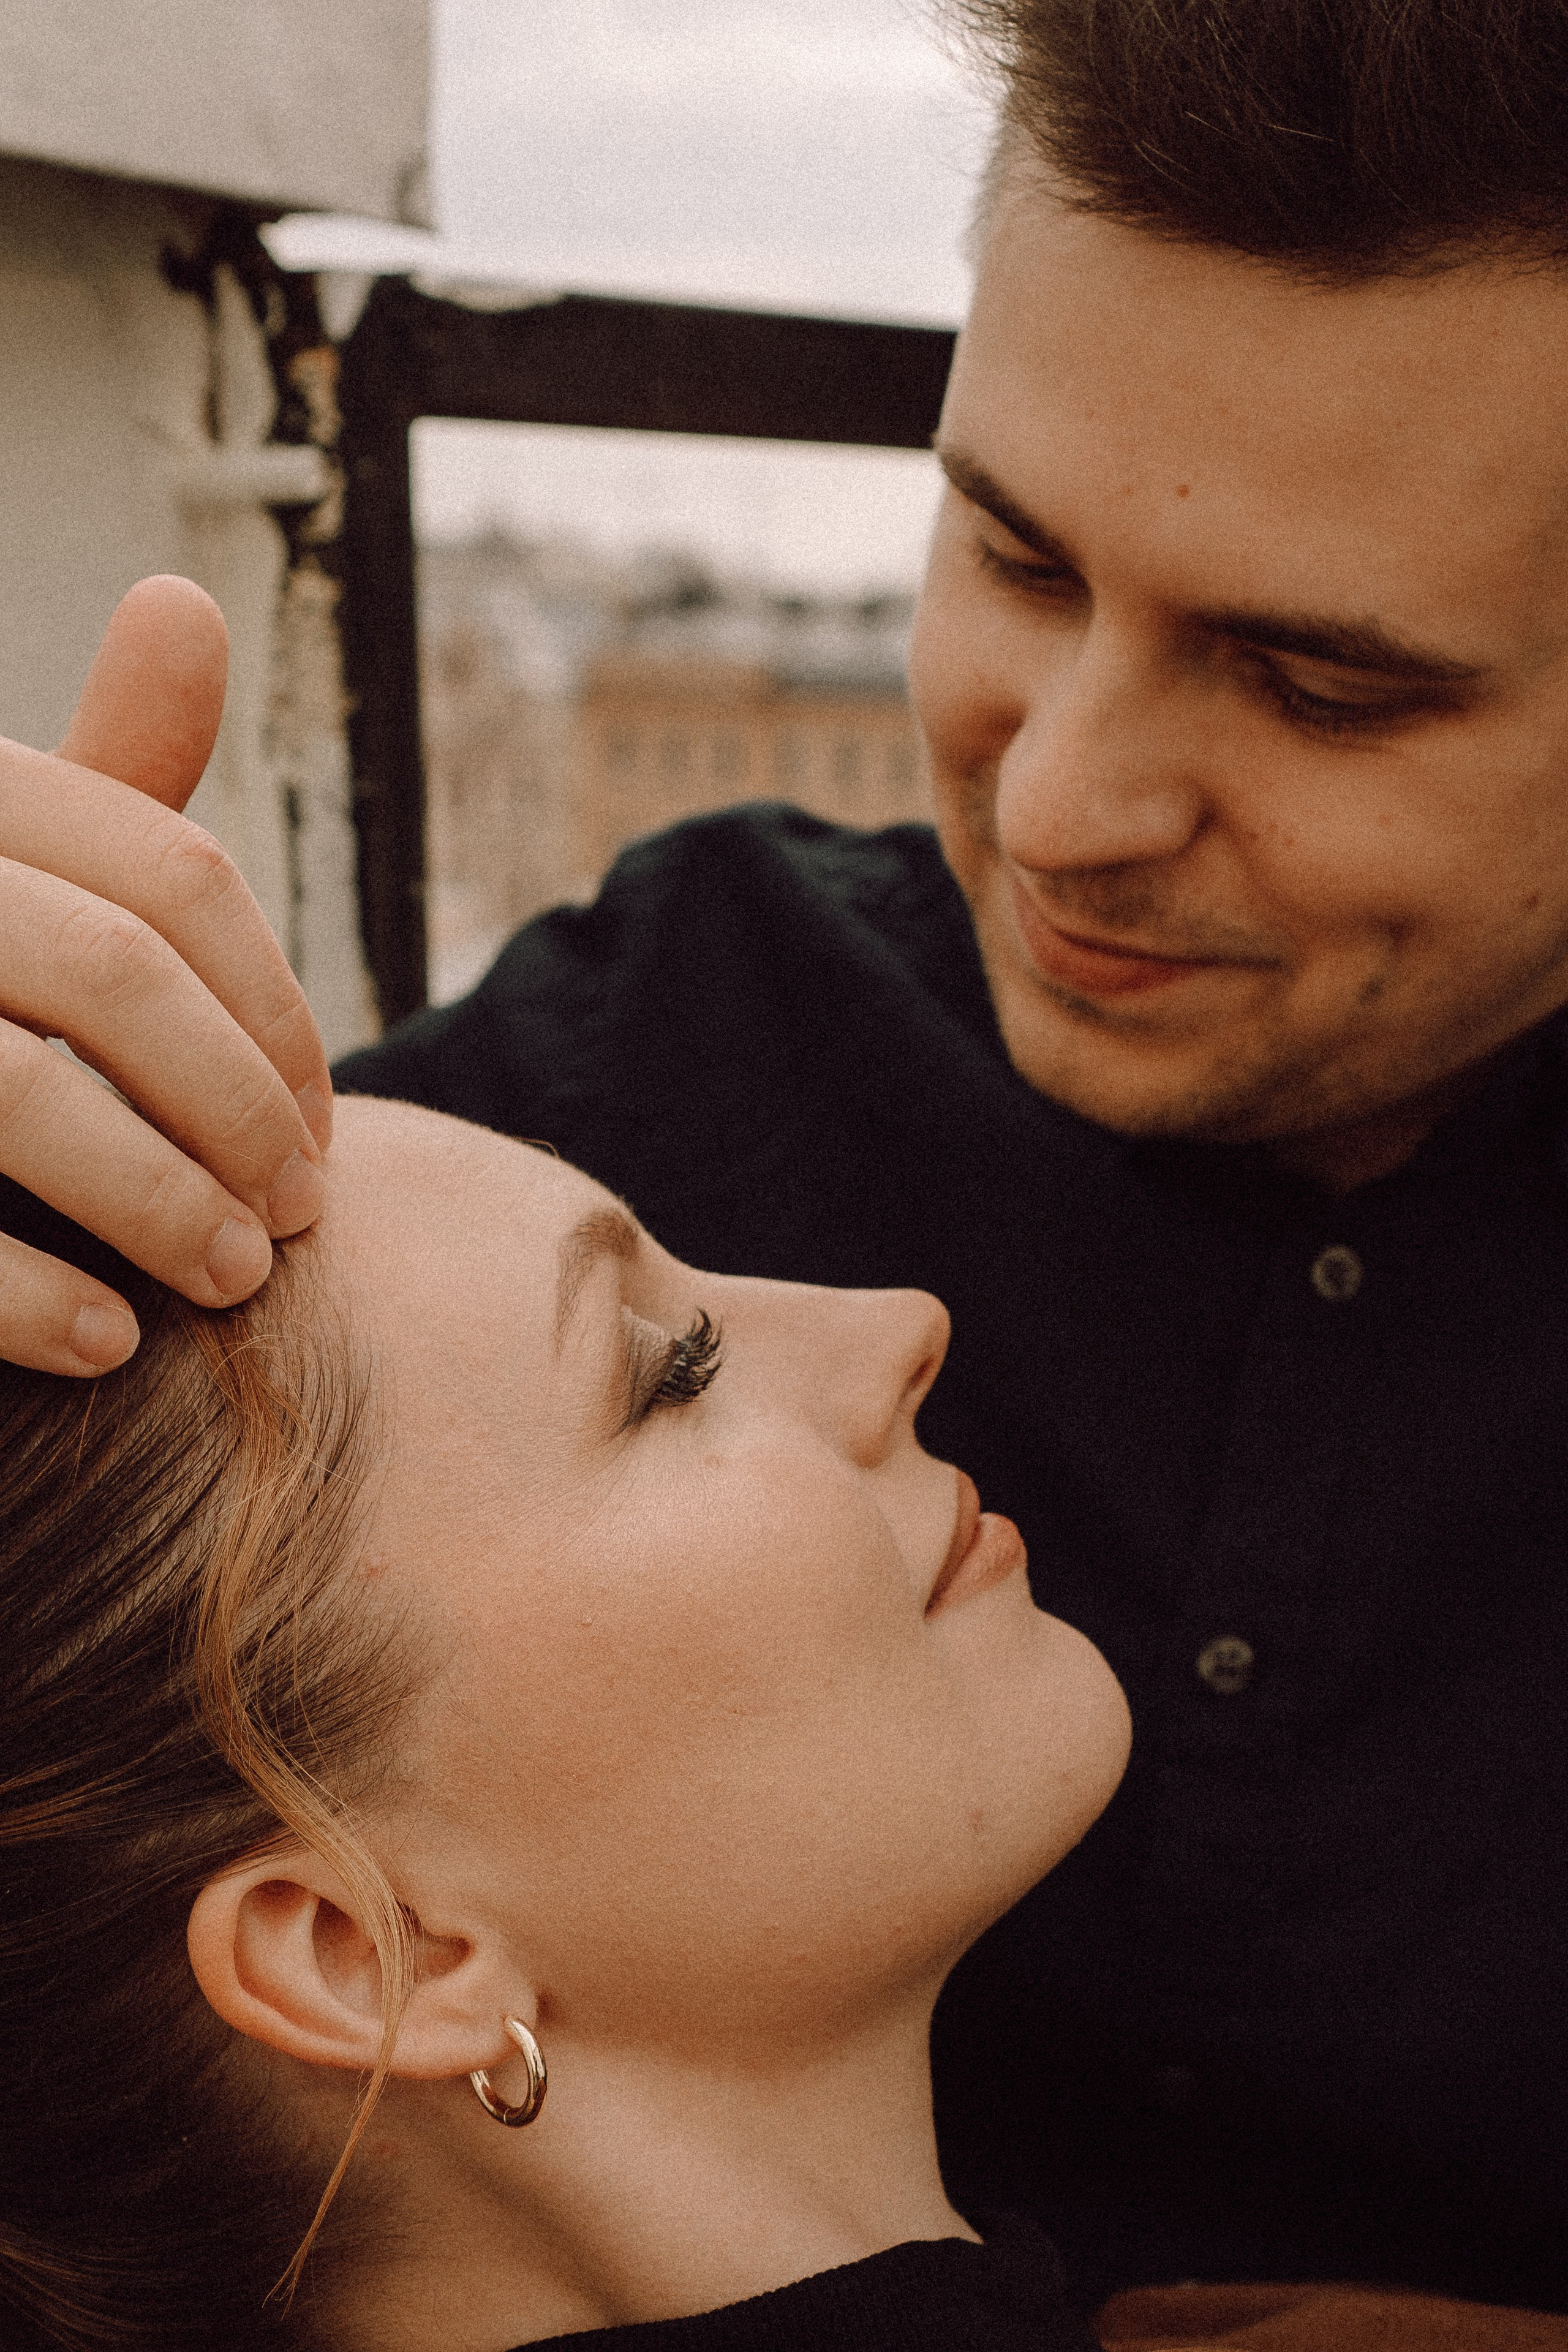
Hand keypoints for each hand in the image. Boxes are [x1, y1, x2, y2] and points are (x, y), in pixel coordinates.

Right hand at [0, 575, 334, 1375]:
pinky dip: (26, 1294)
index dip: (277, 1008)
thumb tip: (186, 601)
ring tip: (232, 1282)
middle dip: (237, 1111)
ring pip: (21, 1093)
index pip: (171, 876)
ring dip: (157, 1206)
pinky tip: (111, 1342)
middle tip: (303, 1218)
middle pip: (115, 975)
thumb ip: (97, 774)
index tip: (326, 1122)